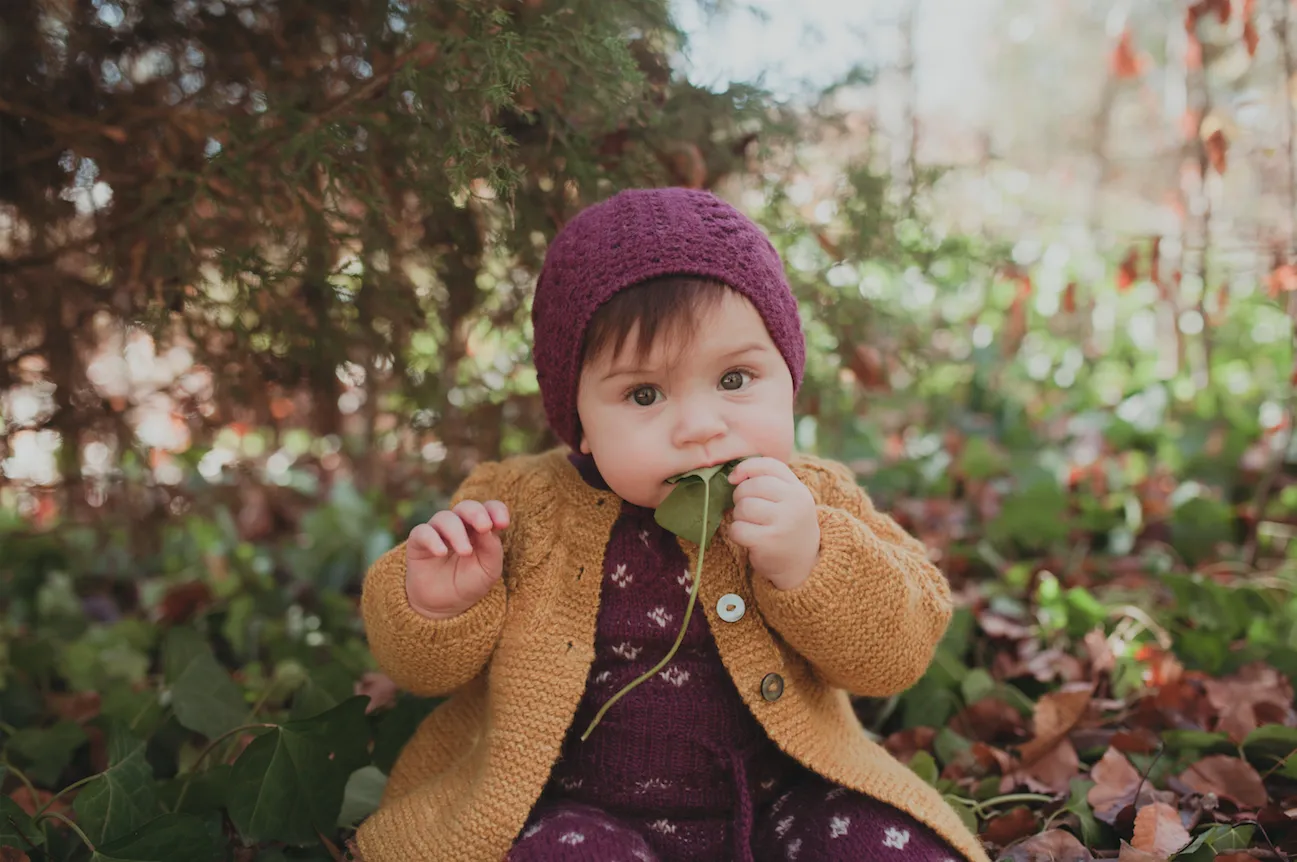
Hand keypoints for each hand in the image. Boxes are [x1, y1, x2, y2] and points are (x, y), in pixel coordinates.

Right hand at [405, 500, 509, 619]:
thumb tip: (488, 528)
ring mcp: (437, 532)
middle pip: (466, 507)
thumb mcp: (489, 570)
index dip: (496, 510)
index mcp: (480, 528)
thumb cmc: (470, 583)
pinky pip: (422, 532)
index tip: (503, 524)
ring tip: (466, 552)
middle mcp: (459, 525)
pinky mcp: (418, 542)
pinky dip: (432, 539)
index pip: (489, 508)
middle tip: (484, 527)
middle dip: (476, 513)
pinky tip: (441, 552)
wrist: (444, 605)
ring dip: (457, 532)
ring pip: (445, 518)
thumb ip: (492, 549)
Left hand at [726, 457, 818, 589]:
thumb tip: (733, 475)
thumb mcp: (788, 500)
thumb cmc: (787, 526)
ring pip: (743, 507)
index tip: (734, 478)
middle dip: (740, 497)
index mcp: (799, 489)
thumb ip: (769, 482)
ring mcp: (783, 522)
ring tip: (749, 524)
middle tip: (746, 510)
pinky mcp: (768, 541)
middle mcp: (794, 503)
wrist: (802, 565)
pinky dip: (736, 533)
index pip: (769, 465)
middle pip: (751, 486)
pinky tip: (747, 538)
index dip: (746, 468)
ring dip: (738, 516)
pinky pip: (737, 528)